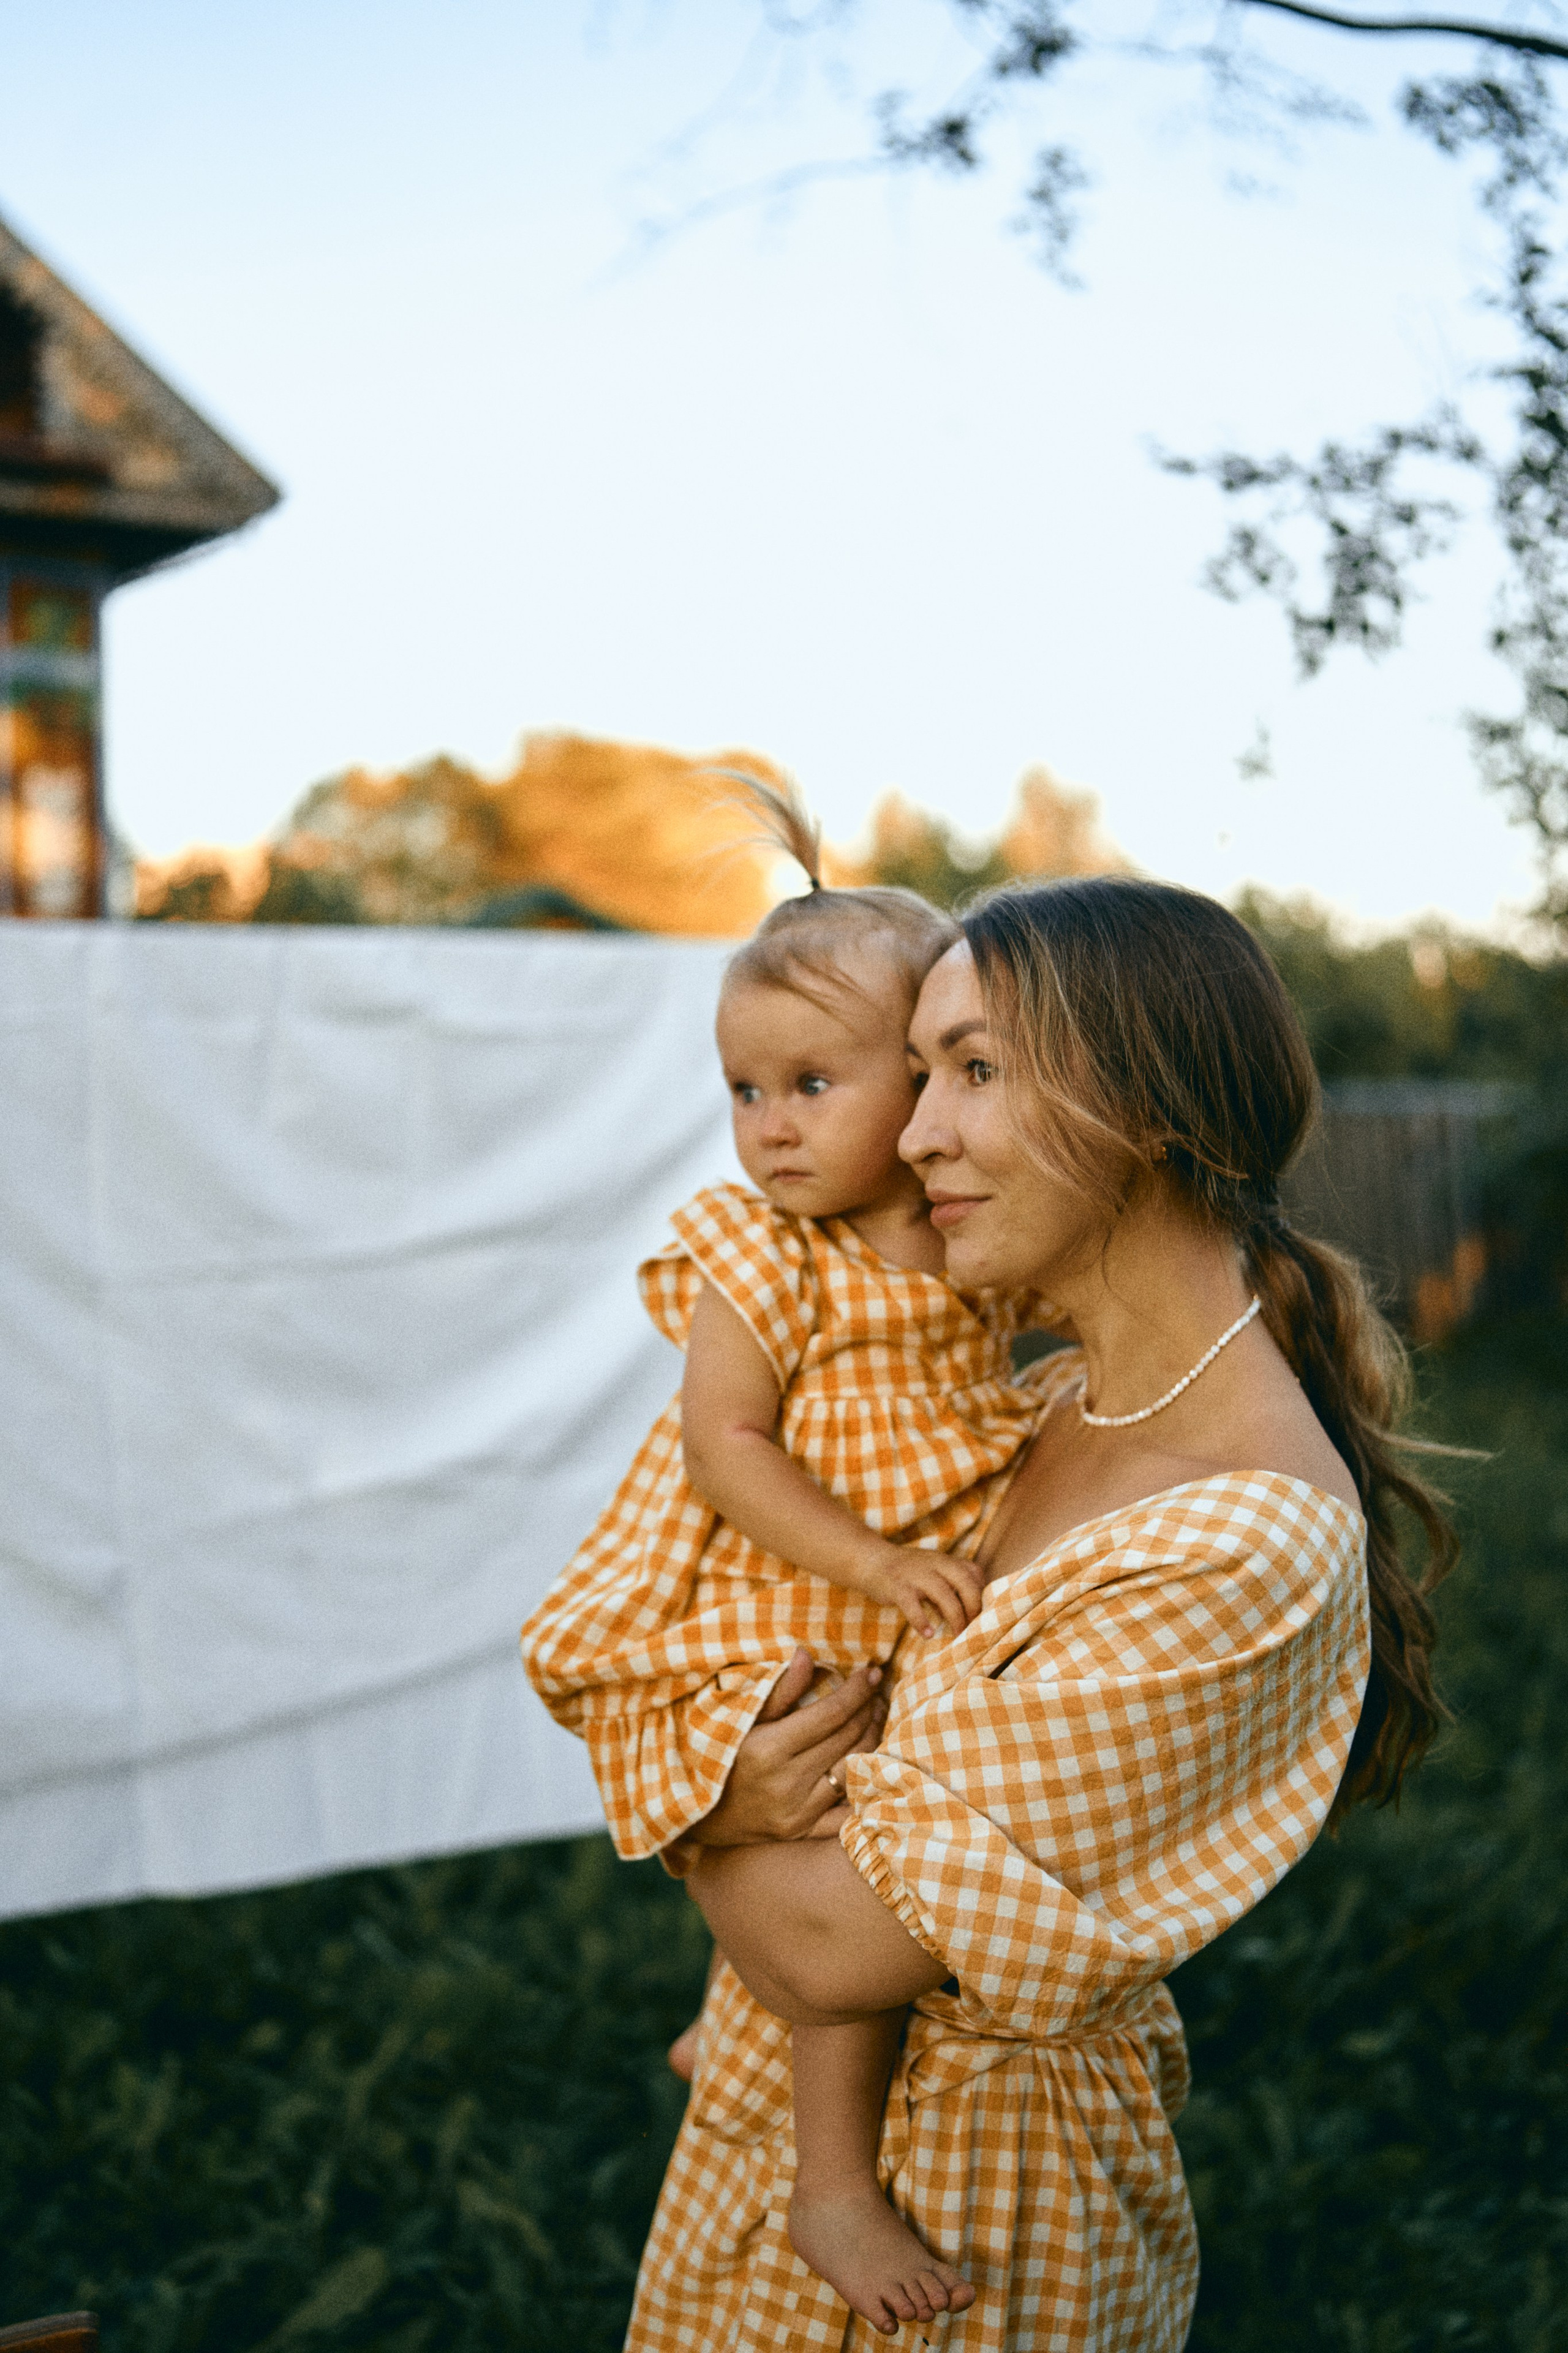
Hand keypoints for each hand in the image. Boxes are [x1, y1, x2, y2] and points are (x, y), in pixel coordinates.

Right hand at [686, 1647, 887, 1847]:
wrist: (699, 1813)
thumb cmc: (718, 1753)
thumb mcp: (741, 1717)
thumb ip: (779, 1690)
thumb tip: (807, 1655)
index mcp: (769, 1749)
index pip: (830, 1715)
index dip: (856, 1692)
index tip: (872, 1673)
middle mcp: (787, 1784)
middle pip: (847, 1740)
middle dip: (868, 1711)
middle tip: (876, 1693)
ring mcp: (797, 1813)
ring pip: (853, 1771)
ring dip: (871, 1741)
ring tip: (875, 1719)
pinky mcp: (803, 1833)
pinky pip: (847, 1810)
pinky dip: (862, 1784)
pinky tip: (870, 1762)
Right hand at [855, 1541, 982, 1640]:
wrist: (871, 1560)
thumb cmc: (906, 1572)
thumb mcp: (931, 1573)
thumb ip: (949, 1589)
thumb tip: (968, 1615)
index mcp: (944, 1561)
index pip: (974, 1572)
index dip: (982, 1593)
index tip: (982, 1614)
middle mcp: (934, 1564)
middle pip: (965, 1581)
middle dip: (974, 1606)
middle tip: (975, 1627)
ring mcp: (915, 1574)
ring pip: (944, 1594)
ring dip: (955, 1617)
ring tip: (958, 1635)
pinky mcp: (897, 1587)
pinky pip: (912, 1605)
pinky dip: (921, 1621)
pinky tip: (928, 1634)